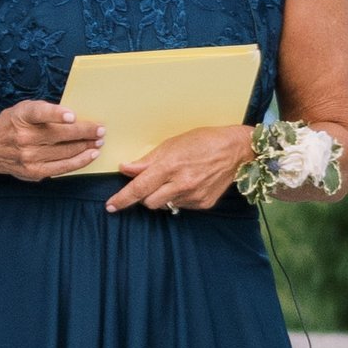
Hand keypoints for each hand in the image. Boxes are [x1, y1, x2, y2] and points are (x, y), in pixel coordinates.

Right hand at [0, 98, 107, 181]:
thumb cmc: (14, 124)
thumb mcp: (24, 109)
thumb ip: (45, 111)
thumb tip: (77, 116)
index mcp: (21, 117)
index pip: (39, 113)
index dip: (56, 114)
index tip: (71, 116)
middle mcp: (23, 137)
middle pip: (59, 135)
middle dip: (85, 132)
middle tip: (100, 129)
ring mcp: (28, 157)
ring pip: (65, 152)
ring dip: (86, 146)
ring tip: (99, 141)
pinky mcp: (34, 172)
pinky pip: (62, 167)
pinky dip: (80, 161)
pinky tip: (91, 154)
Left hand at [109, 122, 255, 215]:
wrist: (236, 150)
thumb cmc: (204, 141)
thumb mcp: (172, 144)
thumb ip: (148, 160)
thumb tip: (126, 169)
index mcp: (170, 166)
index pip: (139, 188)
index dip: (123, 199)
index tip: (111, 206)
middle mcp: (181, 184)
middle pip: (149, 202)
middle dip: (146, 195)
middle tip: (153, 182)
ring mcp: (193, 196)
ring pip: (166, 205)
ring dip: (164, 196)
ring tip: (177, 179)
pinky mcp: (204, 203)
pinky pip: (182, 206)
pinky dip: (180, 197)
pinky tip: (190, 183)